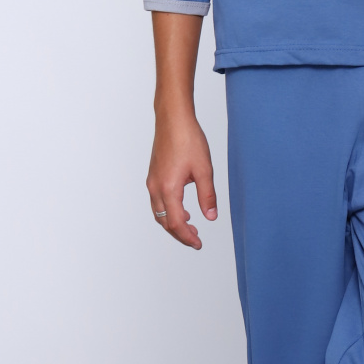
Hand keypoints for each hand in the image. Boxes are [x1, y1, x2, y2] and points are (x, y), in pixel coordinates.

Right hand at [147, 108, 217, 249]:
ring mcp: (152, 181)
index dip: (187, 237)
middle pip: (165, 222)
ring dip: (173, 223)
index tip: (198, 244)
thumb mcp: (204, 170)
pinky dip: (168, 211)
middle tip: (195, 240)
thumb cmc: (188, 139)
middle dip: (180, 234)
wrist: (173, 119)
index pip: (177, 223)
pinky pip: (157, 202)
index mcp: (169, 188)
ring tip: (190, 226)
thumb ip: (207, 196)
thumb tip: (210, 217)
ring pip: (159, 213)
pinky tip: (183, 208)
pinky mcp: (153, 175)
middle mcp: (156, 188)